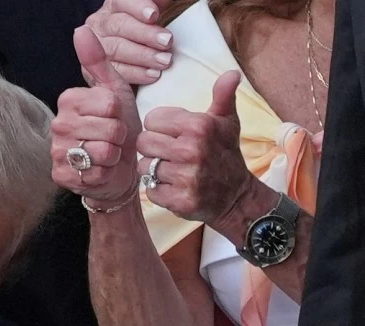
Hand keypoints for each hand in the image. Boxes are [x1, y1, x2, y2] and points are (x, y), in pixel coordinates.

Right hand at [52, 27, 141, 205]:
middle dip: (118, 135)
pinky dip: (105, 173)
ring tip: (107, 154)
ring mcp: (57, 152)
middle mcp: (57, 125)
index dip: (120, 113)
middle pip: (108, 127)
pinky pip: (96, 172)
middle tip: (113, 138)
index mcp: (68, 100)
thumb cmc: (117, 128)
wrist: (117, 168)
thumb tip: (81, 29)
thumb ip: (98, 62)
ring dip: (113, 155)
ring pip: (102, 150)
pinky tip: (100, 171)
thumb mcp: (114, 91)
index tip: (113, 117)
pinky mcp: (61, 175)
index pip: (108, 103)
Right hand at [86, 0, 175, 84]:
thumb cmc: (151, 34)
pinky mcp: (93, 71)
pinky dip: (135, 74)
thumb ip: (160, 3)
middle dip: (145, 34)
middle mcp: (99, 23)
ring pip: (114, 49)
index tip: (154, 15)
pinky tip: (152, 75)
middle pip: (118, 25)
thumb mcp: (159, 13)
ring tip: (164, 61)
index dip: (138, 7)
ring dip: (142, 56)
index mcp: (114, 6)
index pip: (121, 1)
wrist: (142, 60)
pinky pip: (112, 72)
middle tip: (166, 42)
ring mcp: (94, 48)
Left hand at [137, 70, 257, 228]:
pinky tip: (174, 186)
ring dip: (154, 170)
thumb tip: (232, 72)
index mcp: (199, 126)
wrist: (236, 195)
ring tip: (173, 170)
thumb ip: (223, 96)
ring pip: (143, 167)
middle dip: (154, 148)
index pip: (151, 119)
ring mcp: (185, 176)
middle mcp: (191, 150)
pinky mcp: (178, 199)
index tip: (173, 134)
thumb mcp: (227, 121)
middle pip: (143, 142)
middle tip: (171, 154)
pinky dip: (158, 189)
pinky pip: (149, 189)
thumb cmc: (225, 152)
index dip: (159, 127)